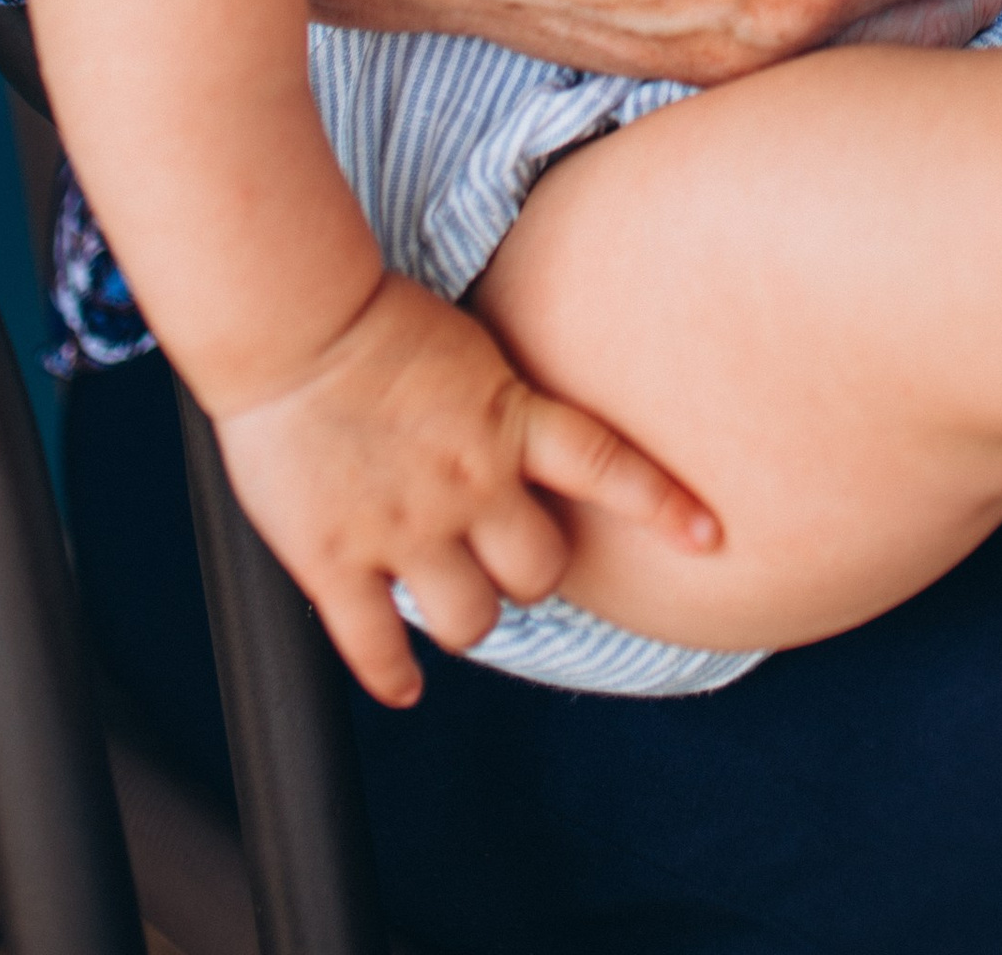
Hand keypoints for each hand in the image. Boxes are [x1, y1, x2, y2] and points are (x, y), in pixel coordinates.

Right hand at [214, 271, 715, 705]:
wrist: (293, 320)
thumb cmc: (372, 319)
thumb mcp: (468, 346)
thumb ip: (499, 402)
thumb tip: (520, 430)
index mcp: (507, 421)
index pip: (609, 467)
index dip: (663, 506)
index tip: (708, 536)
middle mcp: (470, 485)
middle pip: (541, 572)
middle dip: (532, 573)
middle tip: (507, 559)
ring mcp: (406, 530)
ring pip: (470, 622)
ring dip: (469, 619)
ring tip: (452, 601)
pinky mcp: (338, 560)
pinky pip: (377, 645)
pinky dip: (394, 675)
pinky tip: (404, 684)